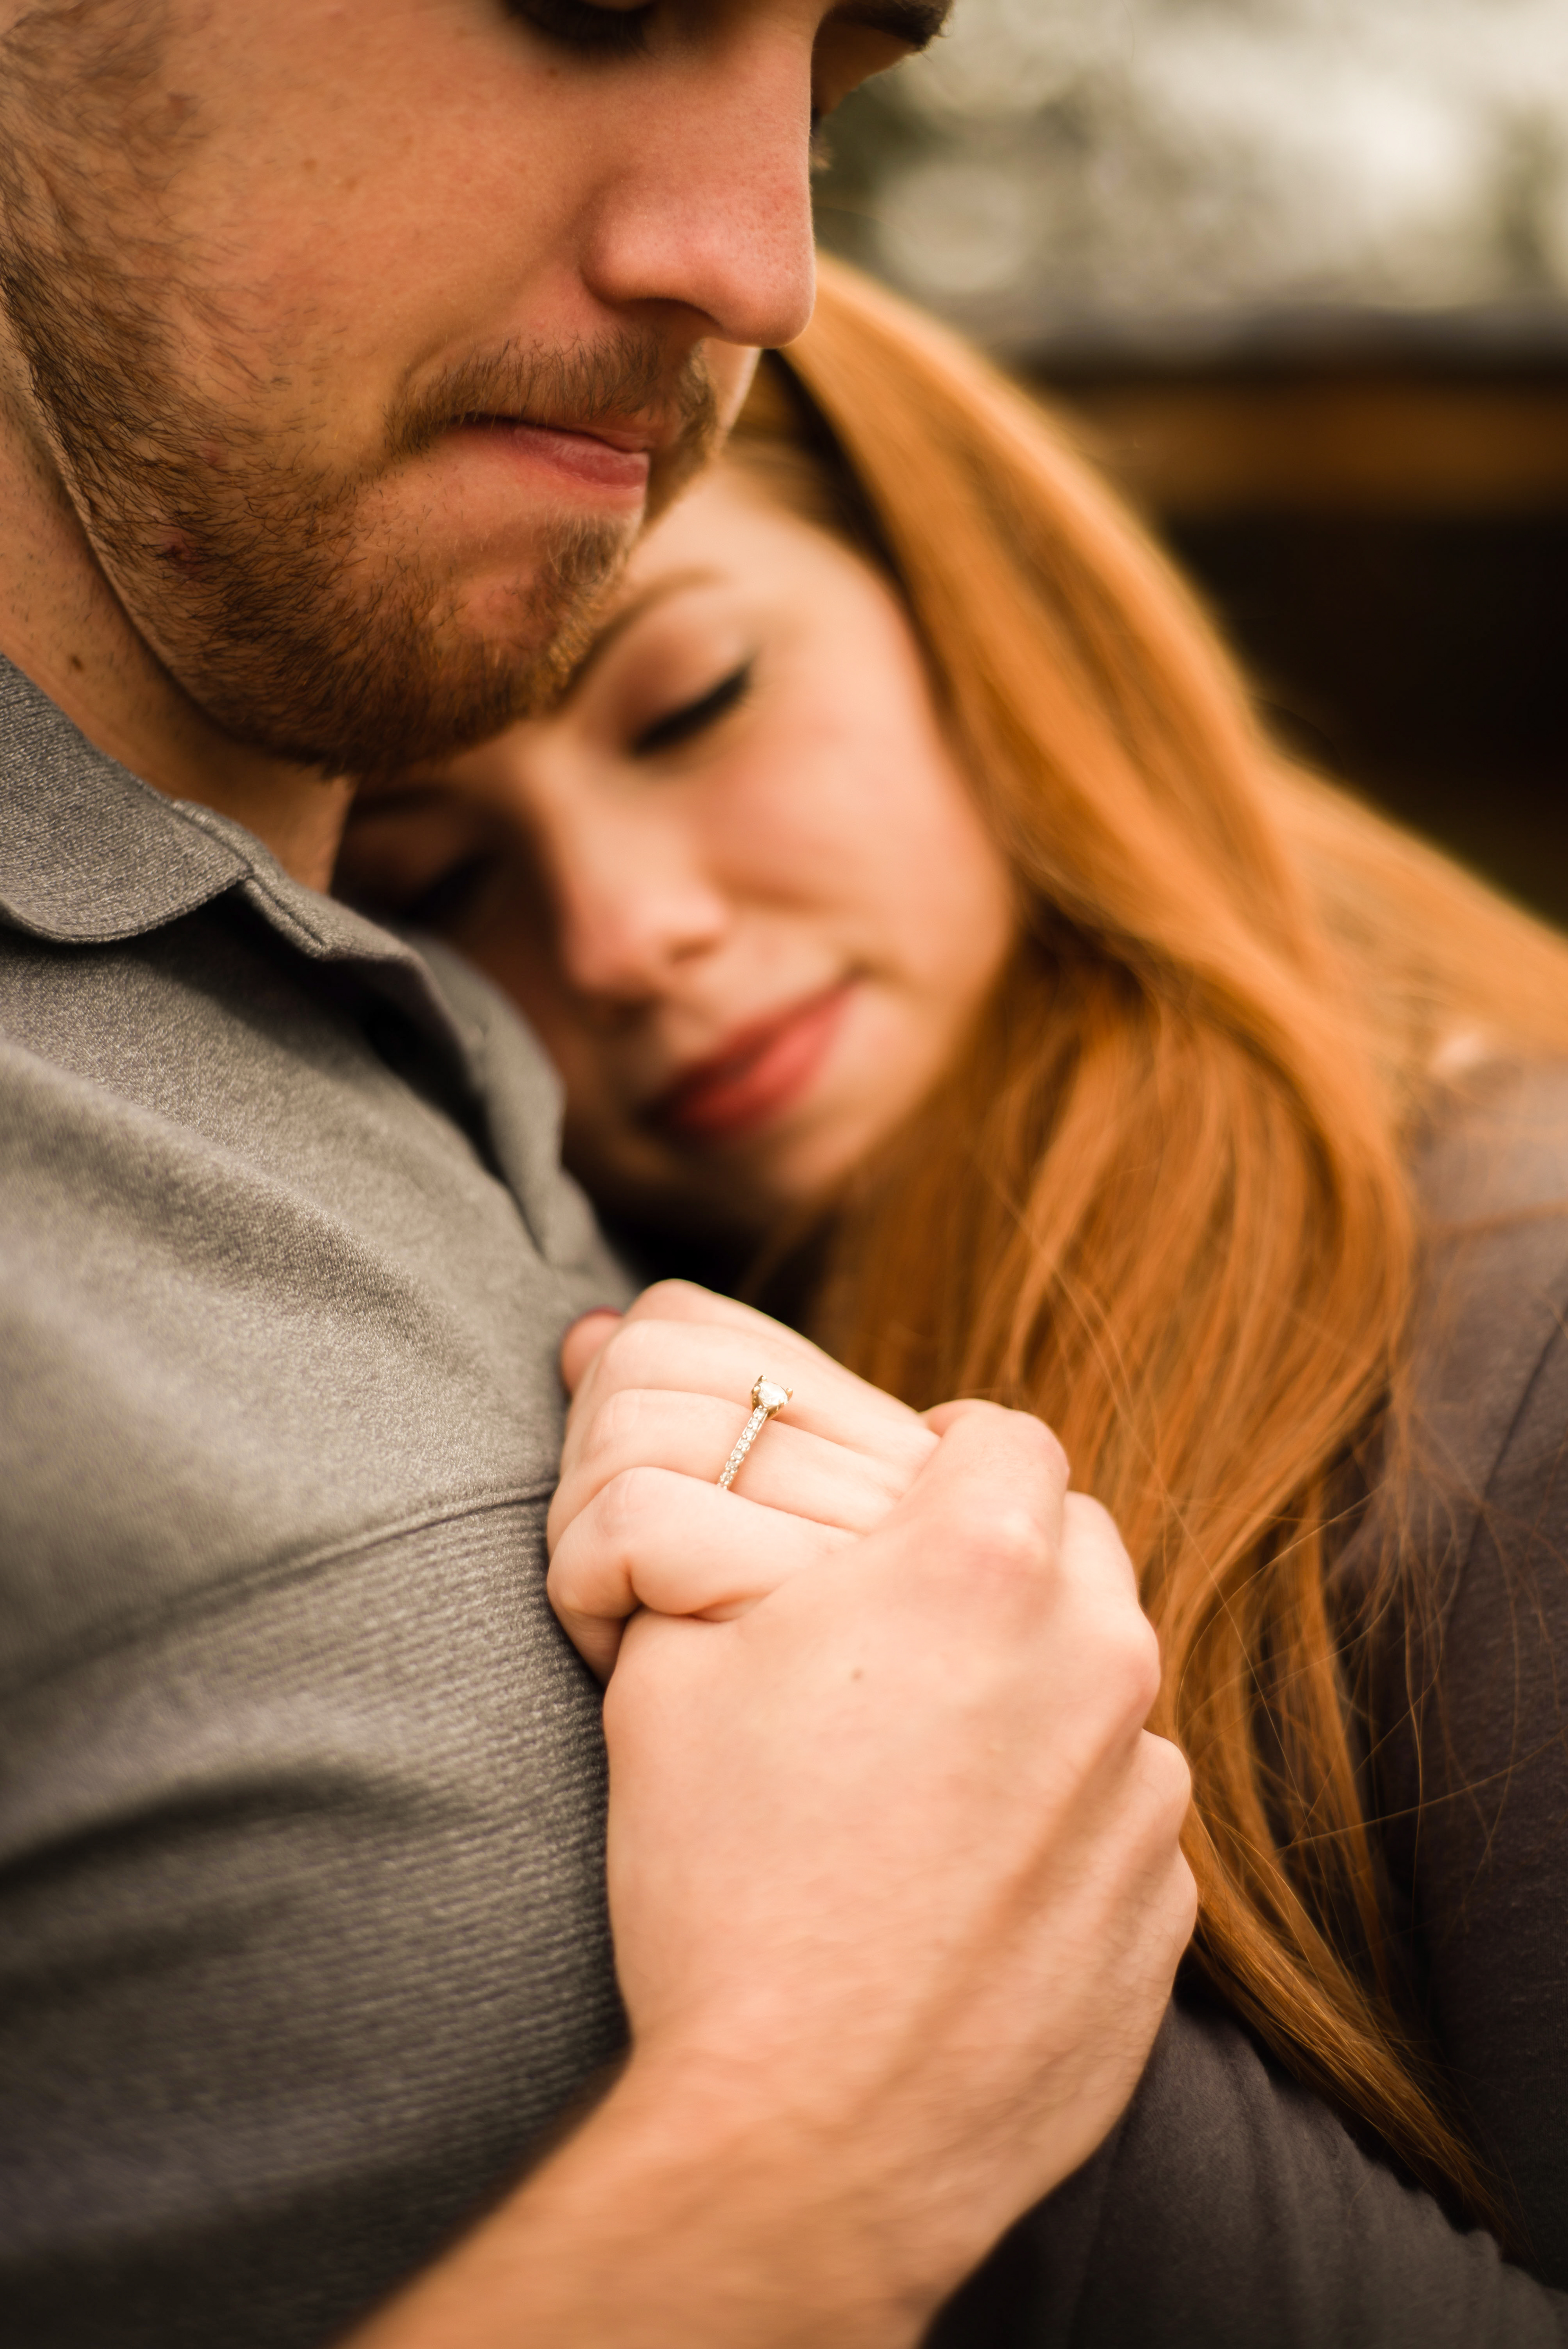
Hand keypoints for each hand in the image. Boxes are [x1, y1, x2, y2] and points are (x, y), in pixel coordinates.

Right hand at [548, 1281, 1194, 2320]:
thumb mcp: (667, 1675)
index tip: (919, 1478)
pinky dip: (1064, 1820)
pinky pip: (1123, 1818)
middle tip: (918, 1617)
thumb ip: (718, 1557)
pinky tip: (968, 1879)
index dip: (955, 1443)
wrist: (805, 2136)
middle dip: (1008, 1558)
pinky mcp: (1163, 1910)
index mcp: (982, 1572)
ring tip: (931, 1769)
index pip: (1009, 1436)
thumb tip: (687, 1489)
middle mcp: (1095, 1662)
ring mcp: (1144, 1794)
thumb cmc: (723, 1887)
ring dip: (1040, 1695)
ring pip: (1108, 1687)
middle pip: (1078, 1548)